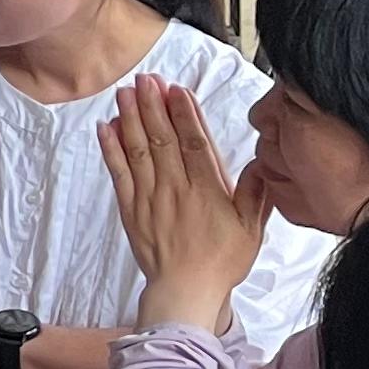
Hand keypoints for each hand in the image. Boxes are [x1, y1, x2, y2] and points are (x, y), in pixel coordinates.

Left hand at [103, 79, 273, 327]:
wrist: (186, 290)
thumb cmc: (222, 261)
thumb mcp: (252, 229)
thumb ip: (256, 193)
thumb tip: (264, 161)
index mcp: (207, 190)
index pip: (195, 143)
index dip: (185, 114)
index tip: (177, 89)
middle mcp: (176, 188)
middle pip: (162, 139)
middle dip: (153, 105)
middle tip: (146, 78)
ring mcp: (150, 197)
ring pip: (138, 149)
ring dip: (130, 118)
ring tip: (126, 92)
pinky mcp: (130, 208)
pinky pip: (118, 172)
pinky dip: (110, 149)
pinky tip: (105, 127)